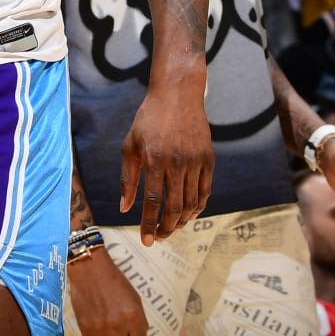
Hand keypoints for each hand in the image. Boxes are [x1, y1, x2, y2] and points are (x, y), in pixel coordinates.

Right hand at [68, 250, 147, 335]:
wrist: (89, 269)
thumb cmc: (113, 279)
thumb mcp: (133, 296)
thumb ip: (138, 318)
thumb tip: (138, 333)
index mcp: (133, 316)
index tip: (130, 331)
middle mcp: (118, 325)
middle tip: (116, 327)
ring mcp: (101, 328)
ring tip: (105, 328)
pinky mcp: (85, 328)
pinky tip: (95, 334)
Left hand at [120, 77, 212, 243]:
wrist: (177, 95)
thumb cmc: (148, 120)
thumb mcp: (130, 146)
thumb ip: (127, 179)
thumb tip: (125, 209)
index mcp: (154, 159)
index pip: (153, 202)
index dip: (150, 224)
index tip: (146, 240)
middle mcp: (177, 161)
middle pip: (174, 207)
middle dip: (166, 228)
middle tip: (159, 239)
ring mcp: (196, 160)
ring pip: (191, 202)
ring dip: (182, 221)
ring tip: (172, 228)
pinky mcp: (209, 158)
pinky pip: (205, 191)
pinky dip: (198, 207)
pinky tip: (189, 215)